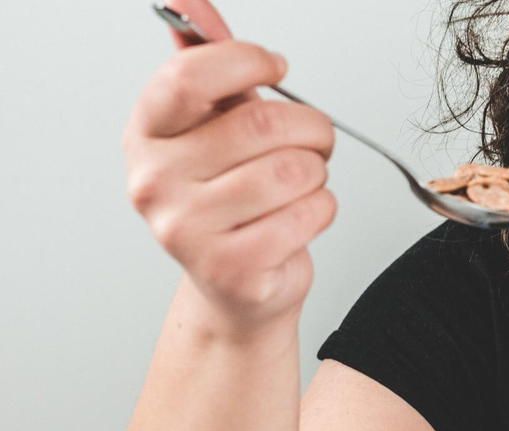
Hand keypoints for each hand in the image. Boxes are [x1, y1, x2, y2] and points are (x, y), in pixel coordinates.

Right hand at [123, 0, 336, 335]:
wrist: (236, 285)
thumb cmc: (230, 197)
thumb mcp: (216, 124)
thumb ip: (210, 61)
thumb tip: (190, 2)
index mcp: (147, 134)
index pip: (193, 75)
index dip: (250, 61)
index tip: (277, 68)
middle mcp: (155, 180)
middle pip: (262, 125)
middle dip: (311, 127)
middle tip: (314, 139)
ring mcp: (187, 229)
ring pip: (293, 172)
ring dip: (318, 173)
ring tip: (303, 183)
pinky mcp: (231, 267)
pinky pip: (309, 214)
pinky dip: (323, 210)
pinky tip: (301, 217)